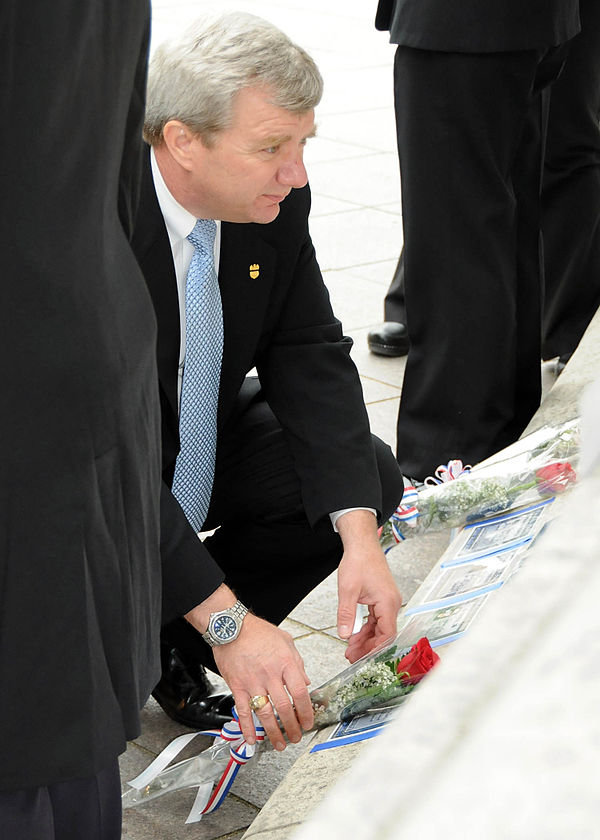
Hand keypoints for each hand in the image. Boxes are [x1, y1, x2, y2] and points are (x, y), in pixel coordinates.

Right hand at [212, 613, 312, 749]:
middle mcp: (270, 674)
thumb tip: (306, 682)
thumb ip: (297, 662)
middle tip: (296, 736)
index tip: (308, 721)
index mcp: (285, 663)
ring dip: (273, 732)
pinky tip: (252, 739)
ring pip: (265, 713)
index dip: (306, 711)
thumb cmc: (257, 631)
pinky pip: (243, 711)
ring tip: (280, 744)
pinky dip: (247, 727)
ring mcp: (253, 682)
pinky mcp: (237, 686)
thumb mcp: (285, 641)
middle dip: (292, 726)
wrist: (231, 626)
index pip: (300, 693)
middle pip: (284, 707)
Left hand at [335, 510, 401, 662]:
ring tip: (350, 649)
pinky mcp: (382, 599)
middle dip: (368, 646)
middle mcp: (392, 603)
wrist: (362, 544)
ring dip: (366, 638)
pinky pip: (376, 619)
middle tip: (352, 657)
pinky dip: (366, 628)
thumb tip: (344, 635)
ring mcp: (388, 601)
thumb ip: (346, 614)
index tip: (361, 657)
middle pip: (384, 633)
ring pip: (379, 627)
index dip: (374, 649)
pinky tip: (354, 635)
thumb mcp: (348, 590)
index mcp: (387, 602)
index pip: (387, 634)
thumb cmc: (358, 561)